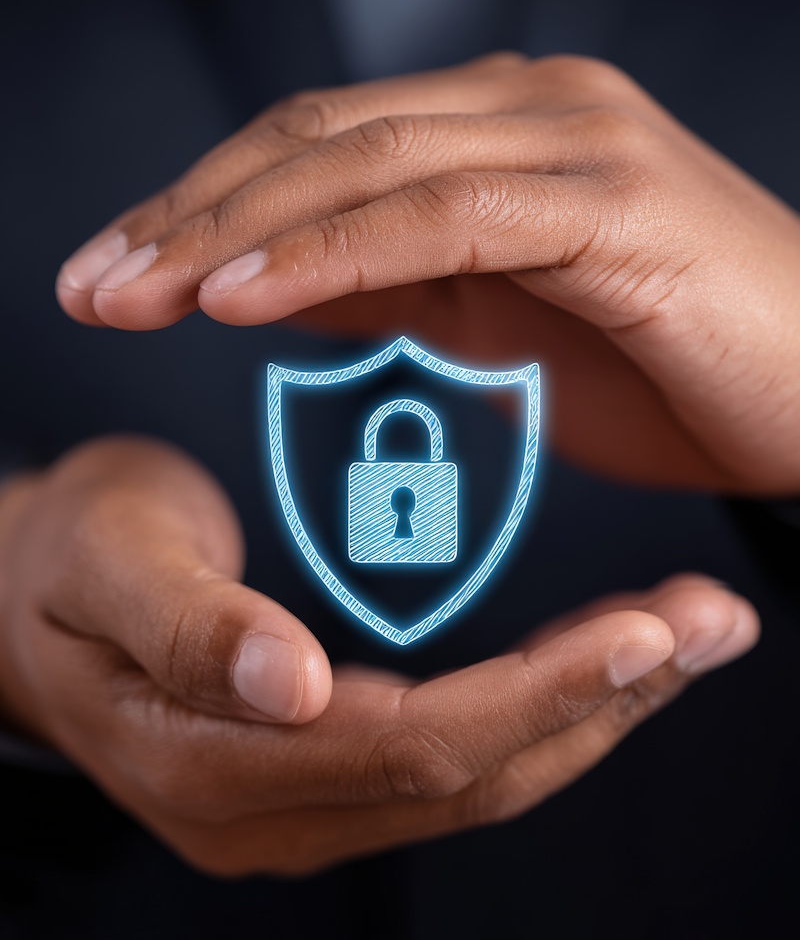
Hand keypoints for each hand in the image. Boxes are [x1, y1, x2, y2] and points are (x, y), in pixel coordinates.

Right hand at [0, 438, 757, 873]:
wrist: (35, 588)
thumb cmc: (70, 557)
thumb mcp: (110, 561)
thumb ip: (187, 625)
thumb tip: (287, 679)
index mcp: (214, 761)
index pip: (411, 748)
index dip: (535, 694)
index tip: (647, 630)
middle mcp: (272, 806)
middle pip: (471, 773)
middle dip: (602, 701)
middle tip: (714, 623)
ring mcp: (304, 796)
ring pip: (483, 773)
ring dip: (595, 707)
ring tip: (694, 638)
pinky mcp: (329, 764)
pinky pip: (459, 752)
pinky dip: (546, 704)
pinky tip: (606, 662)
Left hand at [56, 54, 799, 492]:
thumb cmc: (673, 369)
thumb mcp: (499, 332)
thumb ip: (398, 294)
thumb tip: (286, 292)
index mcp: (498, 138)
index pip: (316, 154)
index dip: (203, 209)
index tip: (117, 275)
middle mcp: (528, 113)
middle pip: (316, 145)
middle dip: (187, 215)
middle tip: (91, 282)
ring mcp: (571, 146)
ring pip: (363, 170)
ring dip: (232, 233)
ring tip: (133, 291)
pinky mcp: (608, 205)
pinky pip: (440, 221)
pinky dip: (329, 256)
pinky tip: (238, 298)